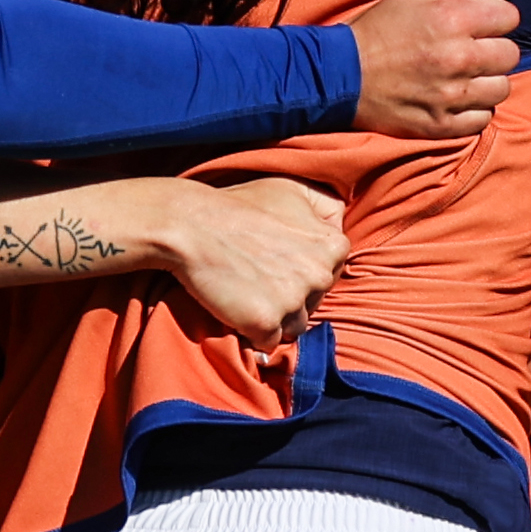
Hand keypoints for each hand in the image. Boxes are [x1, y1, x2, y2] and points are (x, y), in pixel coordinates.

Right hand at [153, 174, 346, 345]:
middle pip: (314, 302)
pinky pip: (268, 342)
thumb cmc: (238, 205)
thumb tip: (340, 224)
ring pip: (295, 326)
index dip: (302, 270)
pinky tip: (237, 308)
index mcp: (333, 245)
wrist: (190, 225)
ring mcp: (294, 301)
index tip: (277, 261)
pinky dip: (253, 332)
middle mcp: (320, 275)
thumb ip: (325, 209)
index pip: (331, 274)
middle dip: (291, 295)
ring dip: (274, 317)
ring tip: (247, 294)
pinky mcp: (265, 322)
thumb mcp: (293, 190)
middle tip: (258, 275)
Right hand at [346, 0, 522, 140]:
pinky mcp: (442, 124)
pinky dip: (474, 110)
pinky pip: (483, 119)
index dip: (495, 18)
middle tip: (470, 50)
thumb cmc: (380, 28)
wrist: (341, 74)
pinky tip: (454, 98)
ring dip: (486, 81)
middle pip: (510, 55)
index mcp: (452, 19)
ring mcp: (451, 95)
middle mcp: (457, 58)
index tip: (478, 24)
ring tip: (463, 76)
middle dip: (494, 49)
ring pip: (501, 88)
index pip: (510, 17)